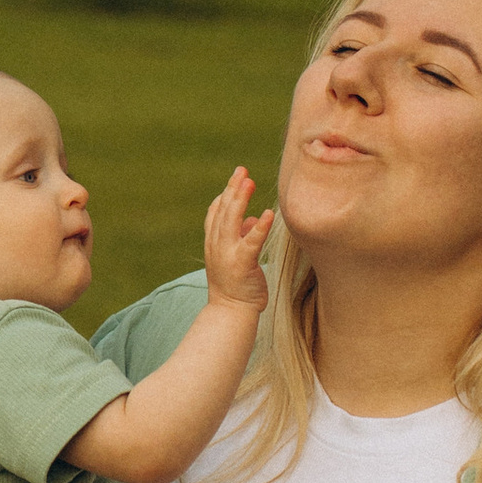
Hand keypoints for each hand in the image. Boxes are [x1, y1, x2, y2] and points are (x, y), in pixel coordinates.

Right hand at [201, 165, 274, 307]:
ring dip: (240, 199)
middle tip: (242, 170)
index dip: (224, 194)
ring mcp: (227, 254)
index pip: (215, 213)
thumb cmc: (236, 286)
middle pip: (222, 211)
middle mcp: (217, 245)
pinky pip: (250, 242)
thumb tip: (252, 220)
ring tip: (249, 181)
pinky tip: (267, 214)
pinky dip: (258, 227)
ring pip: (231, 221)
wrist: (231, 312)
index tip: (236, 177)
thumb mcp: (235, 257)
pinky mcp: (241, 264)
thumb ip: (241, 237)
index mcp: (214, 243)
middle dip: (232, 189)